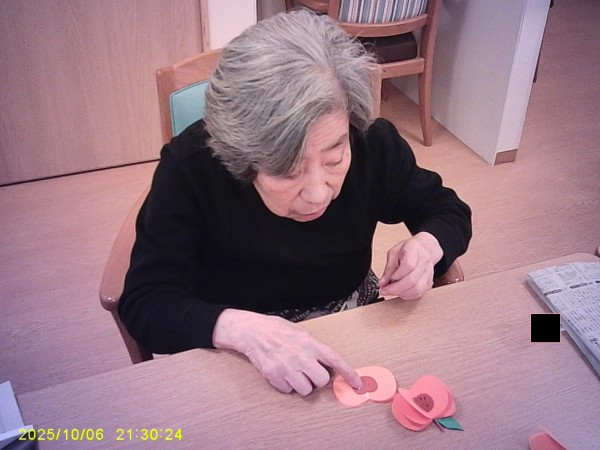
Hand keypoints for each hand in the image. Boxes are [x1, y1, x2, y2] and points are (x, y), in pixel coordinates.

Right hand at [212, 309, 361, 395]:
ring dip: (301, 384)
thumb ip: (314, 348)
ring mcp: (287, 368)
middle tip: (309, 371)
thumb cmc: (276, 330)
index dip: (348, 373)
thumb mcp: (301, 333)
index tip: (358, 384)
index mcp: (310, 343)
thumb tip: (328, 363)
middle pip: (321, 380)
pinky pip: (288, 391)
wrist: (252, 331)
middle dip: (317, 378)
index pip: (335, 360)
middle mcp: (301, 356)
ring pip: (305, 389)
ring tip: (293, 371)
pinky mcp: (275, 377)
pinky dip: (286, 385)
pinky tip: (281, 372)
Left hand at [378, 232, 442, 299]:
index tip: (386, 281)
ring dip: (402, 293)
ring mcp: (428, 272)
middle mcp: (424, 261)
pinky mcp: (429, 282)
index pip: (408, 265)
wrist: (423, 249)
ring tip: (392, 291)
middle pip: (412, 280)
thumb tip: (382, 283)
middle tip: (385, 290)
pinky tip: (400, 292)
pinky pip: (419, 293)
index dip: (396, 276)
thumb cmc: (407, 249)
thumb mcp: (393, 253)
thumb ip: (388, 268)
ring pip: (417, 289)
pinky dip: (408, 296)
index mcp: (414, 249)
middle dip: (396, 289)